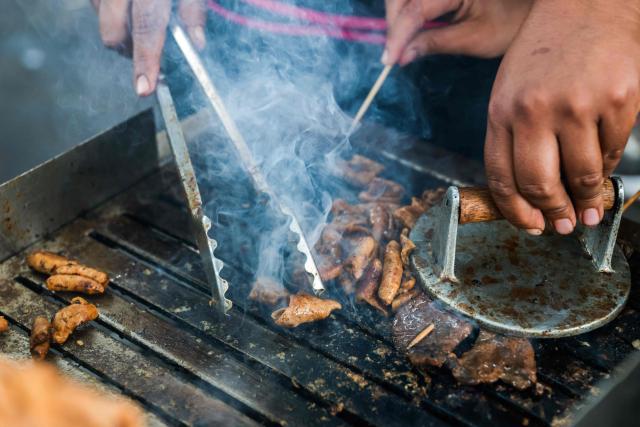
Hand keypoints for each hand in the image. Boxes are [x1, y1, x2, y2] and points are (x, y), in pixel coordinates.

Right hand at [91, 0, 205, 95]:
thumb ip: (193, 7)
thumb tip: (197, 43)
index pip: (147, 27)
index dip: (146, 60)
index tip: (144, 88)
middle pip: (113, 30)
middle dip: (129, 52)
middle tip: (149, 58)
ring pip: (102, 18)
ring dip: (120, 32)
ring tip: (142, 27)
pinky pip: (97, 3)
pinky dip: (112, 13)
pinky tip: (128, 10)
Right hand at [383, 0, 532, 64]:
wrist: (529, 6)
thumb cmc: (510, 23)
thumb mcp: (474, 39)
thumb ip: (435, 43)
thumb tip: (401, 56)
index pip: (416, 10)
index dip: (397, 36)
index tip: (388, 61)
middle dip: (394, 23)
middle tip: (393, 54)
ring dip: (397, 17)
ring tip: (401, 44)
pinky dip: (407, 11)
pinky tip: (410, 29)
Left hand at [485, 0, 639, 234]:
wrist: (586, 6)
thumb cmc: (545, 52)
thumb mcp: (510, 93)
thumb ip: (513, 140)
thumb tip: (529, 193)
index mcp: (501, 112)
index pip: (502, 179)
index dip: (516, 213)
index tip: (530, 226)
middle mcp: (535, 111)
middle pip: (539, 185)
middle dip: (553, 214)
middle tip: (563, 225)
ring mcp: (577, 107)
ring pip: (581, 176)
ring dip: (586, 201)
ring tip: (589, 210)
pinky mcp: (618, 101)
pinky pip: (611, 152)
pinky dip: (607, 168)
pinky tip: (603, 171)